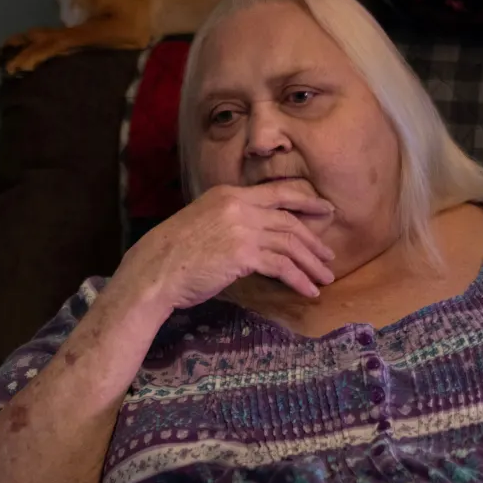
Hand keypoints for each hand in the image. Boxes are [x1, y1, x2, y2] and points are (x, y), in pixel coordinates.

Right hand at [113, 183, 335, 314]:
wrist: (154, 270)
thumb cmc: (173, 254)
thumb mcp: (203, 223)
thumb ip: (230, 220)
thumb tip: (255, 235)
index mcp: (228, 194)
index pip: (277, 192)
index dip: (306, 200)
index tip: (324, 210)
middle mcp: (238, 206)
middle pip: (289, 219)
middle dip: (313, 239)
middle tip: (329, 256)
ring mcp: (241, 228)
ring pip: (290, 243)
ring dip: (311, 263)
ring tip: (324, 278)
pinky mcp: (243, 254)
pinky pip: (282, 266)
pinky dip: (299, 279)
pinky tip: (308, 290)